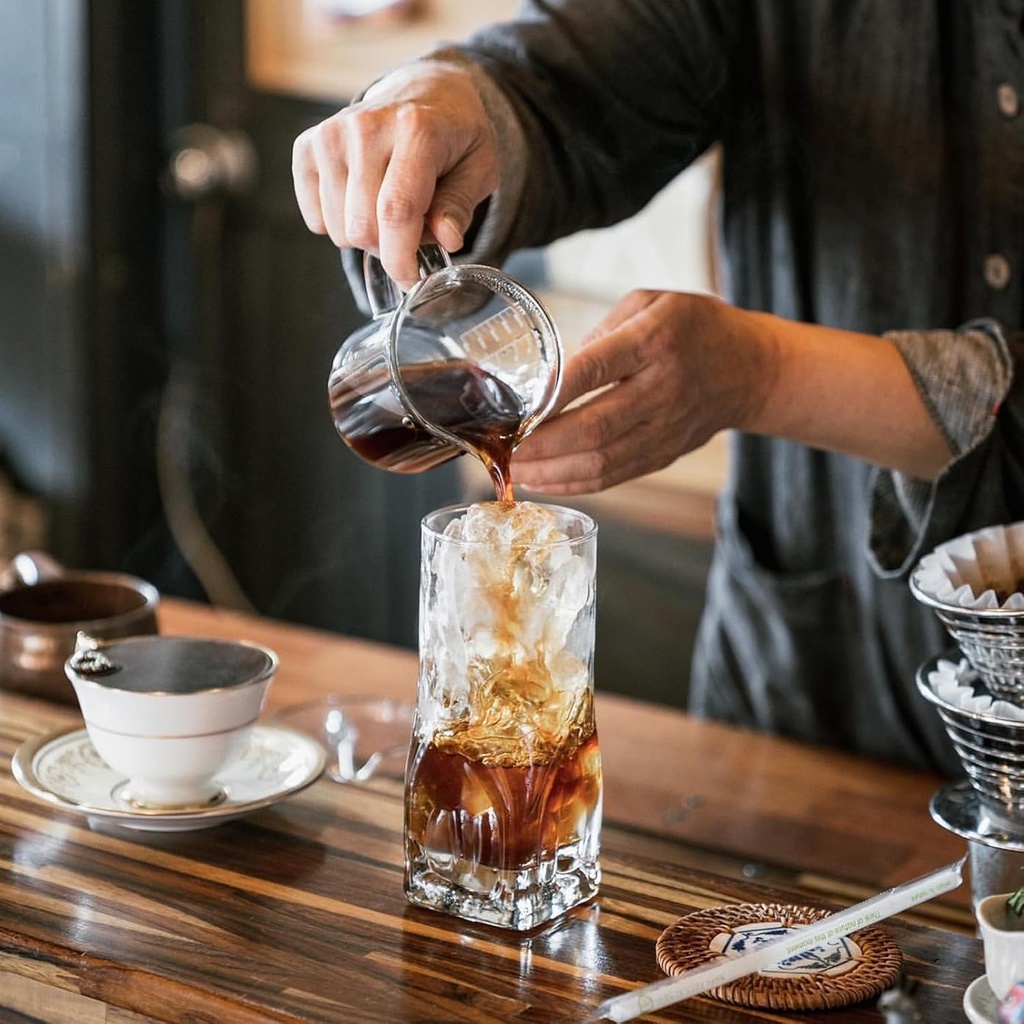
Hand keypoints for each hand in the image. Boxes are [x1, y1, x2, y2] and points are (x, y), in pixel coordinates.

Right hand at [292, 61, 499, 287]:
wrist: (424, 91)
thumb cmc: (454, 136)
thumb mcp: (480, 167)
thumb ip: (462, 204)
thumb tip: (447, 238)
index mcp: (416, 130)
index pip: (396, 211)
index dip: (401, 258)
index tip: (411, 279)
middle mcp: (367, 126)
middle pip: (363, 226)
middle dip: (388, 248)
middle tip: (410, 231)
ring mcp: (332, 134)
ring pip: (338, 228)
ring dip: (365, 236)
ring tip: (387, 209)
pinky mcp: (308, 146)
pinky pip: (316, 217)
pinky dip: (339, 223)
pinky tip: (361, 201)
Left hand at [513, 291, 777, 493]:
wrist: (751, 368)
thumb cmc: (693, 327)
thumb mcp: (649, 303)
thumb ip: (600, 332)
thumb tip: (553, 374)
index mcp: (655, 340)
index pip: (594, 370)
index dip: (550, 394)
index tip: (515, 409)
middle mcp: (662, 388)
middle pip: (594, 428)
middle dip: (542, 446)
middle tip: (505, 450)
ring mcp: (666, 427)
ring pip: (603, 461)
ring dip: (554, 472)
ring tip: (517, 471)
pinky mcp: (666, 453)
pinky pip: (616, 476)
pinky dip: (577, 484)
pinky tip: (547, 481)